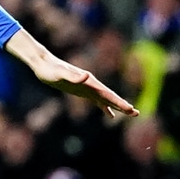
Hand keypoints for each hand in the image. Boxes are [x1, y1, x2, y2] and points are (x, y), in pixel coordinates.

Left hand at [4, 30, 137, 116]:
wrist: (44, 64)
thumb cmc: (50, 70)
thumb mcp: (60, 74)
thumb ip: (73, 75)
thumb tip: (86, 75)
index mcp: (89, 82)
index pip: (107, 94)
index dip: (119, 102)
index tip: (130, 109)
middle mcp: (91, 84)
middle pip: (110, 96)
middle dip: (123, 105)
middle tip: (136, 113)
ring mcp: (87, 88)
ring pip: (106, 99)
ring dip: (118, 106)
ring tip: (130, 113)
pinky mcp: (82, 91)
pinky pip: (97, 100)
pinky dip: (105, 107)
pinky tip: (110, 114)